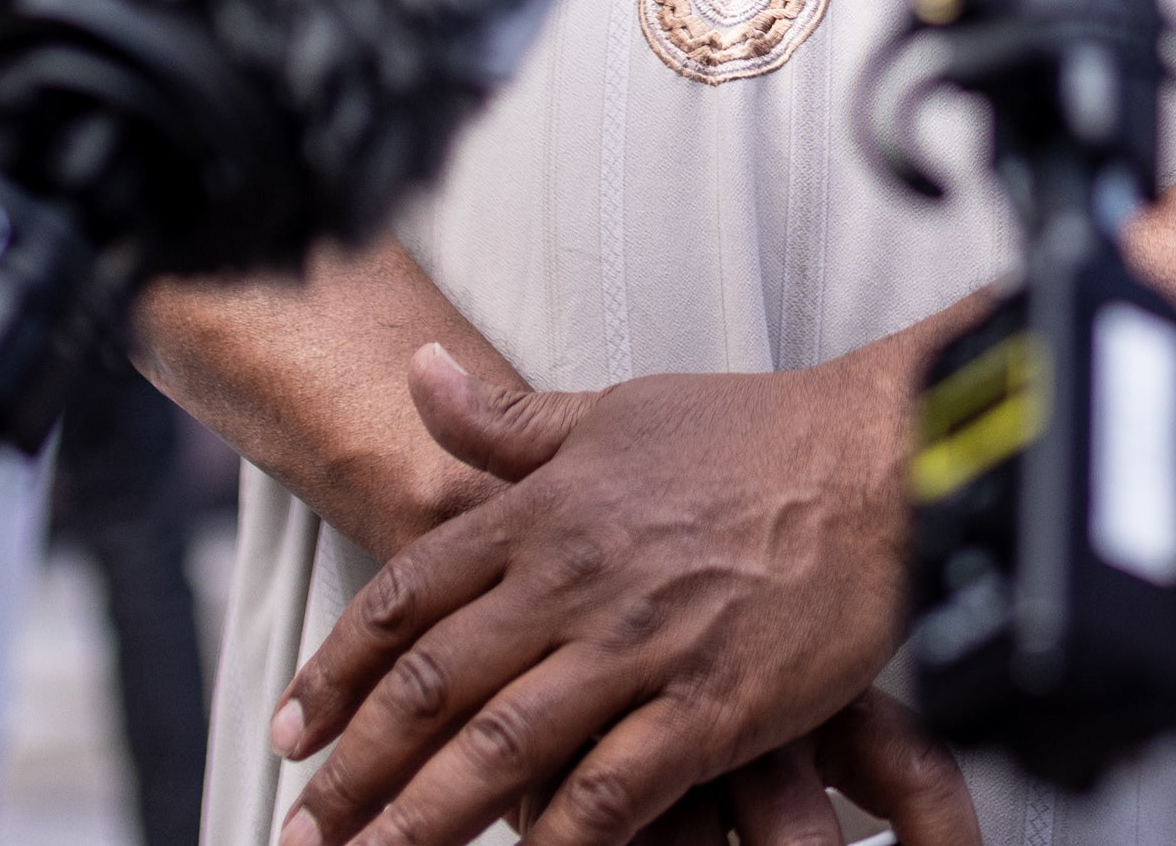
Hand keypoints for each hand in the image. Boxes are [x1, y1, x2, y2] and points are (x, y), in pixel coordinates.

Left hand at [266, 338, 918, 845]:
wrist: (886, 458)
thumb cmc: (757, 433)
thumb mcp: (616, 409)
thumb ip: (509, 421)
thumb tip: (418, 376)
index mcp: (544, 511)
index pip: (409, 599)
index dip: (337, 671)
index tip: (289, 730)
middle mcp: (575, 579)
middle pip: (432, 690)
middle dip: (353, 774)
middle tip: (300, 832)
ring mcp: (642, 647)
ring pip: (502, 748)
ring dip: (423, 821)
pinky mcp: (714, 706)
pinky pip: (614, 791)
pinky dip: (558, 839)